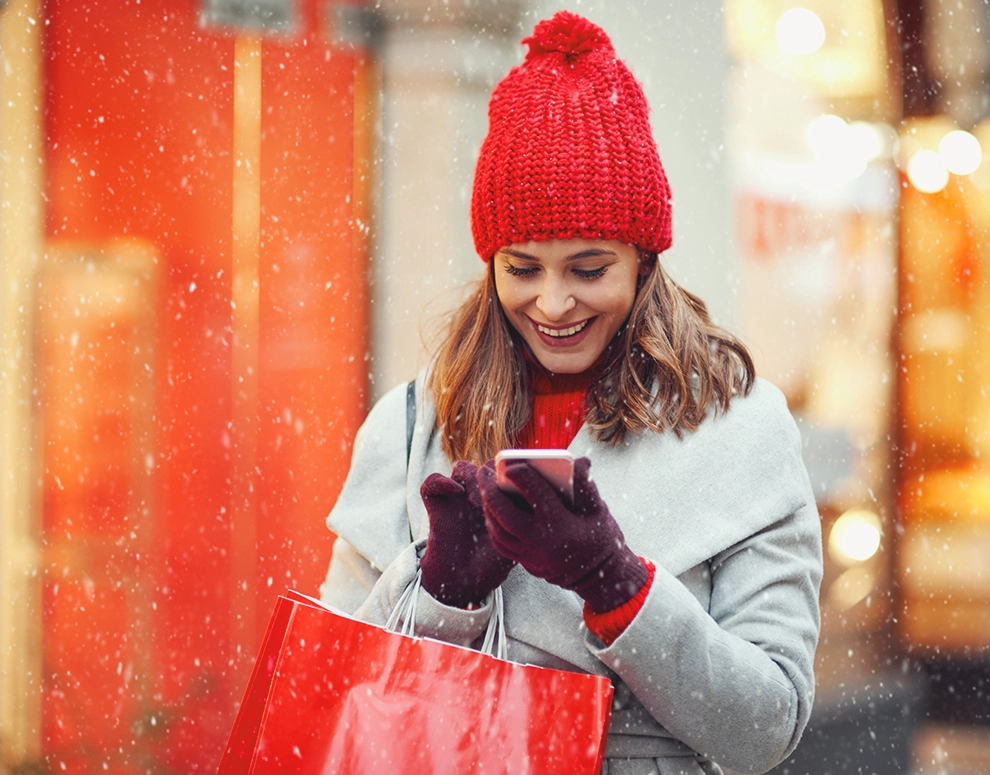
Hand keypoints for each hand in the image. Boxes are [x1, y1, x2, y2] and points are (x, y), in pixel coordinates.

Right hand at [419, 461, 515, 607]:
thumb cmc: (492, 563)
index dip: (512, 477)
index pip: (506, 472)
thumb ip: (523, 521)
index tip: (518, 493)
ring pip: (462, 468)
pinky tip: (456, 492)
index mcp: (498, 499)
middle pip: (485, 467)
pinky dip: (442, 481)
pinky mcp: (436, 505)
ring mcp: (456, 498)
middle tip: (499, 496)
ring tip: (479, 501)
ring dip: (472, 477)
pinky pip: (432, 481)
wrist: (462, 581)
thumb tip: (537, 502)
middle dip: (493, 476)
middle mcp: (477, 494)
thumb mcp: (516, 543)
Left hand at [478, 456, 647, 612]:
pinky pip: (501, 544)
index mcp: (562, 525)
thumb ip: (585, 484)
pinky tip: (491, 511)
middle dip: (491, 491)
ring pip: (498, 531)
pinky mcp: (526, 564)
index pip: (535, 494)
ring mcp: (532, 557)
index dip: (520, 475)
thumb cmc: (600, 537)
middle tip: (483, 472)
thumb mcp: (598, 509)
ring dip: (487, 508)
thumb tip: (578, 461)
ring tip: (484, 488)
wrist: (600, 576)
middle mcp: (542, 543)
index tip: (510, 463)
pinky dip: (493, 526)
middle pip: (506, 514)